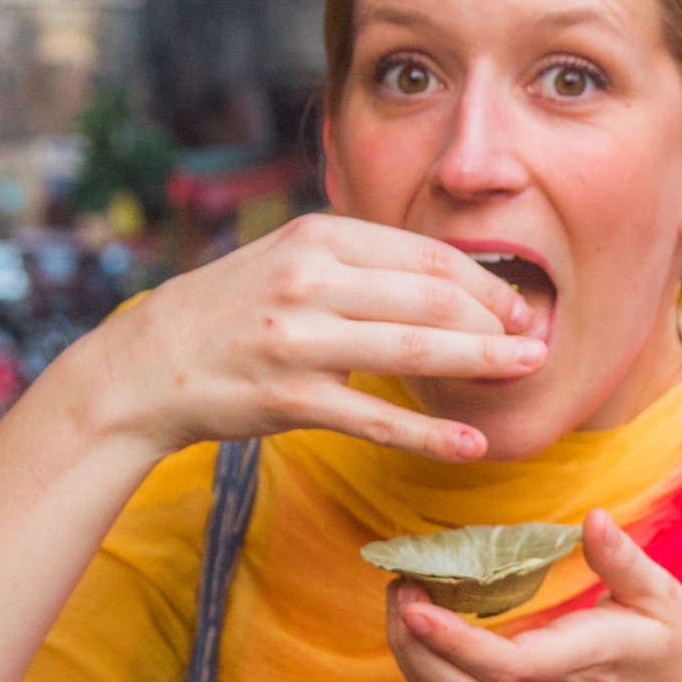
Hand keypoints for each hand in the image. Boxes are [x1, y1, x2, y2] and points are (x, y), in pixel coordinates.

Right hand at [79, 214, 546, 462]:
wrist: (144, 364)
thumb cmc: (228, 312)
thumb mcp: (288, 261)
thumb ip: (357, 264)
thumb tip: (443, 280)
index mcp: (318, 237)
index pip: (425, 253)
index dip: (484, 281)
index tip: (518, 305)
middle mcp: (310, 280)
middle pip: (431, 296)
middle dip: (495, 321)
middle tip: (537, 343)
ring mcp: (298, 340)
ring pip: (413, 349)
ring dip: (482, 362)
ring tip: (529, 372)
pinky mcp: (288, 398)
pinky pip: (375, 419)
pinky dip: (429, 434)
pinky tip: (471, 444)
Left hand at [387, 509, 681, 681]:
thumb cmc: (674, 651)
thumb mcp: (666, 598)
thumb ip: (625, 561)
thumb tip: (592, 518)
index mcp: (582, 661)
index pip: (506, 666)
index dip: (454, 640)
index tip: (416, 602)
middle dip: (413, 647)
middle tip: (401, 585)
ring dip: (411, 657)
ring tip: (403, 596)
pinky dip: (425, 665)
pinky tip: (422, 621)